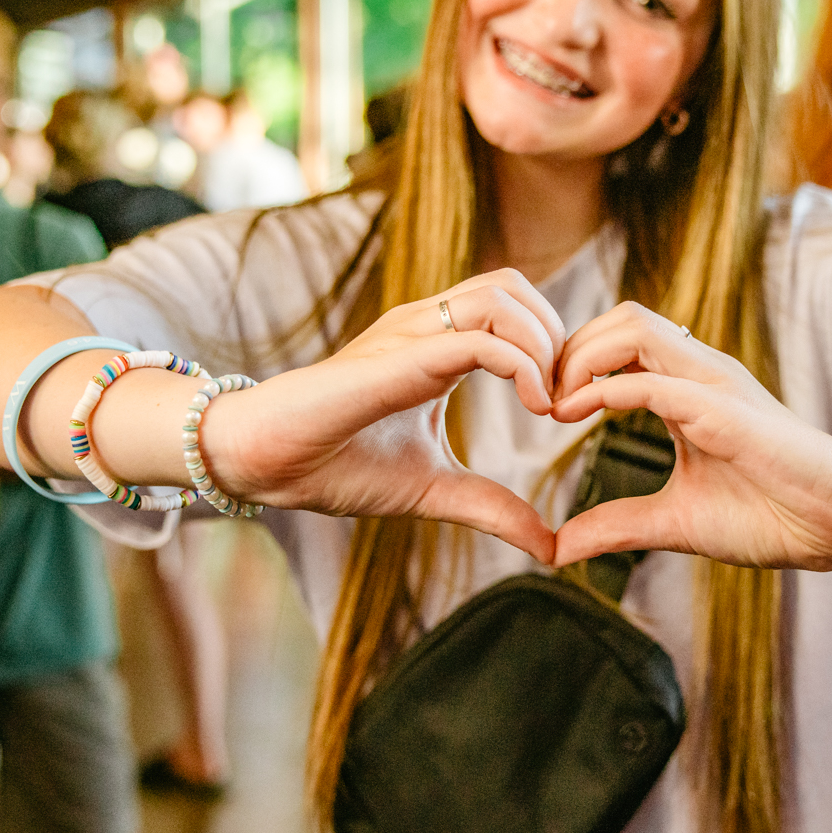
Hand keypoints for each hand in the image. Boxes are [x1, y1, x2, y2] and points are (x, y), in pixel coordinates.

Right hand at [199, 269, 565, 562]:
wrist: (265, 464)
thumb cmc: (336, 465)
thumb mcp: (434, 490)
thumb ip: (492, 508)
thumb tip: (549, 546)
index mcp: (436, 345)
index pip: (515, 308)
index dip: (553, 347)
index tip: (565, 409)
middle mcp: (425, 326)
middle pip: (516, 285)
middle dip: (557, 334)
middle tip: (566, 398)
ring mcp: (410, 334)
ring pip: (502, 296)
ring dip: (545, 345)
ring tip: (550, 404)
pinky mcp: (399, 357)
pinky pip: (478, 338)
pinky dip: (522, 364)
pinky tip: (535, 407)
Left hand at [548, 302, 831, 569]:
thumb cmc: (772, 514)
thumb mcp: (674, 521)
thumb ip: (618, 525)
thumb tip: (558, 548)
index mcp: (689, 389)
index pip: (619, 341)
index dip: (571, 361)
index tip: (539, 405)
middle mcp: (701, 373)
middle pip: (621, 318)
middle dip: (568, 349)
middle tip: (536, 399)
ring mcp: (717, 386)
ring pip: (637, 328)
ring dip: (583, 357)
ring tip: (554, 405)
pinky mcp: (729, 414)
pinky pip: (659, 382)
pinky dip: (609, 389)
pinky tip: (576, 416)